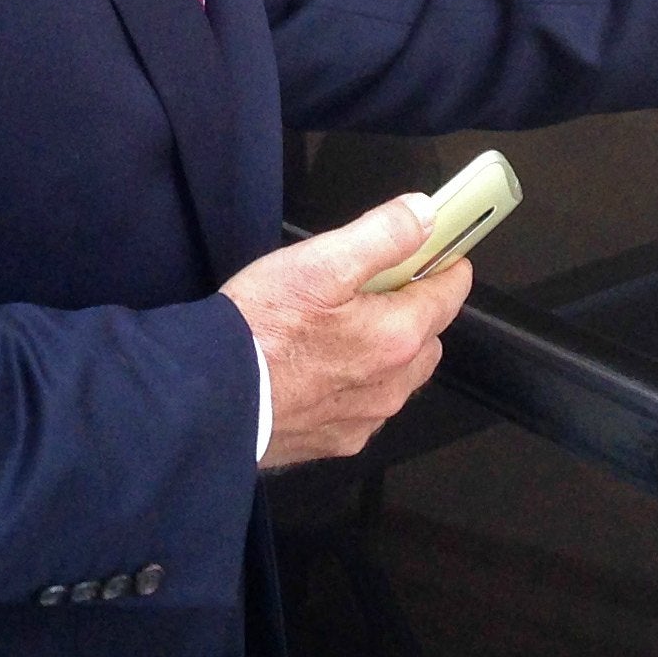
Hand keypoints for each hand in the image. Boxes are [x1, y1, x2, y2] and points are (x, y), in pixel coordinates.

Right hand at [221, 192, 471, 468]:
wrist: (209, 396)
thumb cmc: (261, 325)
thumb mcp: (319, 263)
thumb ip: (382, 234)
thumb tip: (425, 214)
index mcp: (397, 337)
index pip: (448, 297)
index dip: (447, 269)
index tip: (443, 253)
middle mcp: (392, 386)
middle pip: (427, 341)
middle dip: (416, 313)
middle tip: (377, 289)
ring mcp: (365, 419)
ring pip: (398, 379)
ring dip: (388, 354)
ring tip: (345, 331)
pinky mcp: (335, 442)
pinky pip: (364, 409)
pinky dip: (356, 388)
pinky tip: (321, 372)